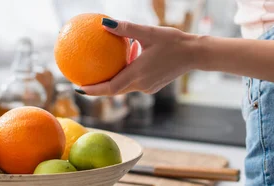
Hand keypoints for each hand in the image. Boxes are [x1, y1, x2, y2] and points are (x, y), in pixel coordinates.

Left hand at [77, 18, 199, 95]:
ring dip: (114, 79)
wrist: (195, 54)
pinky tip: (126, 60)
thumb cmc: (174, 41)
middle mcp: (142, 85)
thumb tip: (103, 23)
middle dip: (98, 88)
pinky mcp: (154, 85)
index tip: (78, 89)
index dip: (94, 91)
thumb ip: (125, 29)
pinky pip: (135, 81)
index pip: (110, 88)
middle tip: (82, 83)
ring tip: (101, 70)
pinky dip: (127, 74)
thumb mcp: (148, 32)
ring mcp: (149, 87)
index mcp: (138, 74)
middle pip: (115, 90)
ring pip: (125, 86)